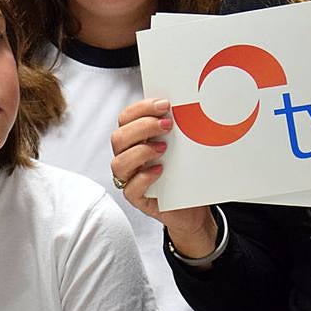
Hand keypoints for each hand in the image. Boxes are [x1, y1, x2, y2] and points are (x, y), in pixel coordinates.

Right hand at [109, 99, 217, 257]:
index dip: (141, 108)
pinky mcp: (137, 198)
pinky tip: (160, 170)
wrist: (193, 205)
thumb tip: (186, 107)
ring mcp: (130, 178)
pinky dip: (143, 177)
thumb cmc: (184, 172)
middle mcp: (128, 157)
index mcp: (135, 140)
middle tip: (167, 124)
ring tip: (163, 148)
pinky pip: (130, 189)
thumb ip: (175, 129)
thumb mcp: (180, 146)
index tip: (164, 104)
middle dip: (143, 127)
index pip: (126, 118)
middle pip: (118, 138)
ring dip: (141, 151)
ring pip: (119, 163)